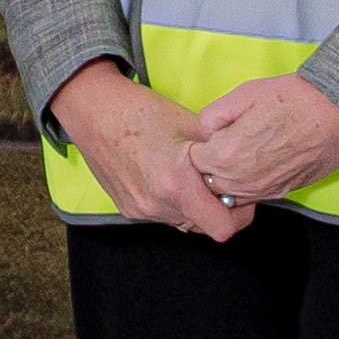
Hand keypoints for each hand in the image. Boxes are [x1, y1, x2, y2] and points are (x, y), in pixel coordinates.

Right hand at [49, 62, 240, 241]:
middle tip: (214, 181)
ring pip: (182, 221)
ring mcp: (140, 210)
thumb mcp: (193, 125)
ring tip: (185, 175)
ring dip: (191, 204)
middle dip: (214, 207)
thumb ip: (222, 154)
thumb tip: (244, 167)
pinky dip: (169, 201)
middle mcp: (156, 205)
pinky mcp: (127, 209)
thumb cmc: (140, 112)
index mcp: (176, 185)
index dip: (238, 216)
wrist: (94, 110)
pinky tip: (163, 175)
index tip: (239, 199)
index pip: (222, 228)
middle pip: (203, 225)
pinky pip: (161, 214)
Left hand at [186, 73, 338, 210]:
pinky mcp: (284, 193)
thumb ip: (214, 115)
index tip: (212, 135)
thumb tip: (205, 131)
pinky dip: (250, 183)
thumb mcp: (245, 94)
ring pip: (231, 193)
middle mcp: (244, 180)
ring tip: (245, 150)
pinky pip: (254, 195)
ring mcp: (265, 190)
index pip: (194, 162)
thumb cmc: (296, 100)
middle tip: (226, 142)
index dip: (201, 145)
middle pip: (209, 182)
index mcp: (228, 155)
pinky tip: (261, 160)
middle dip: (212, 164)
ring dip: (230, 176)